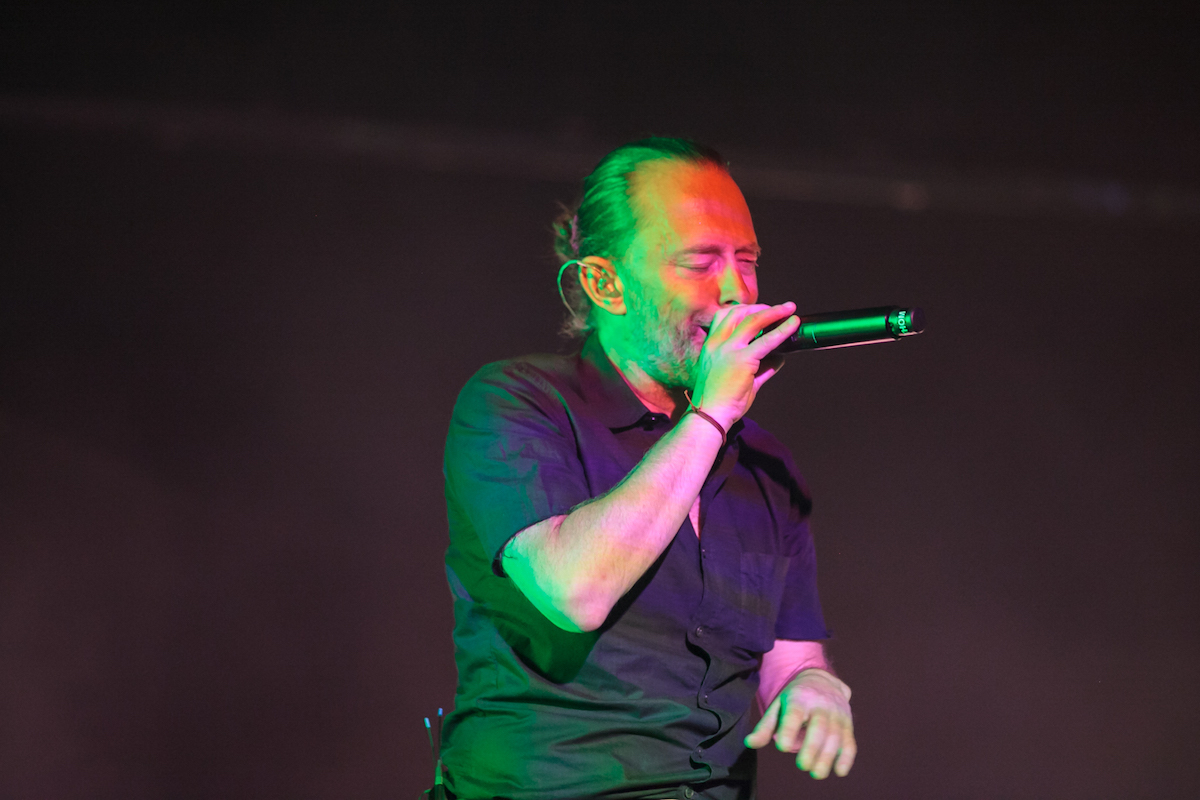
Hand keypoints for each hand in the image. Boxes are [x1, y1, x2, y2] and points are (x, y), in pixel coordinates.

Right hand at [690, 302, 799, 428]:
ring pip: (753, 320)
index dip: (744, 309)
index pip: (724, 316)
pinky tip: (793, 324)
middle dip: (761, 307)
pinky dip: (782, 330)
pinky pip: (766, 341)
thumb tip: (779, 359)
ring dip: (774, 312)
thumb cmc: (720, 402)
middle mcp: (717, 343)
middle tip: (780, 309)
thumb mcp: (739, 379)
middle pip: (739, 312)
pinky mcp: (742, 360)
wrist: (709, 416)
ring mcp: (728, 350)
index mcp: (711, 345)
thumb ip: (760, 368)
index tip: (760, 311)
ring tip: (789, 309)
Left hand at [744, 668, 855, 778]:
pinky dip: (847, 757)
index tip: (782, 747)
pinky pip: (850, 741)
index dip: (789, 730)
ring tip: (816, 774)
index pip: (794, 713)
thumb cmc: (795, 698)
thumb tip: (749, 743)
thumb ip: (765, 726)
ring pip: (835, 735)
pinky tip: (839, 771)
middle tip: (802, 766)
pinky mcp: (847, 724)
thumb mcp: (778, 706)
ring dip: (828, 757)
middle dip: (812, 747)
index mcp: (798, 698)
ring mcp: (836, 714)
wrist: (822, 680)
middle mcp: (820, 704)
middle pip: (819, 726)